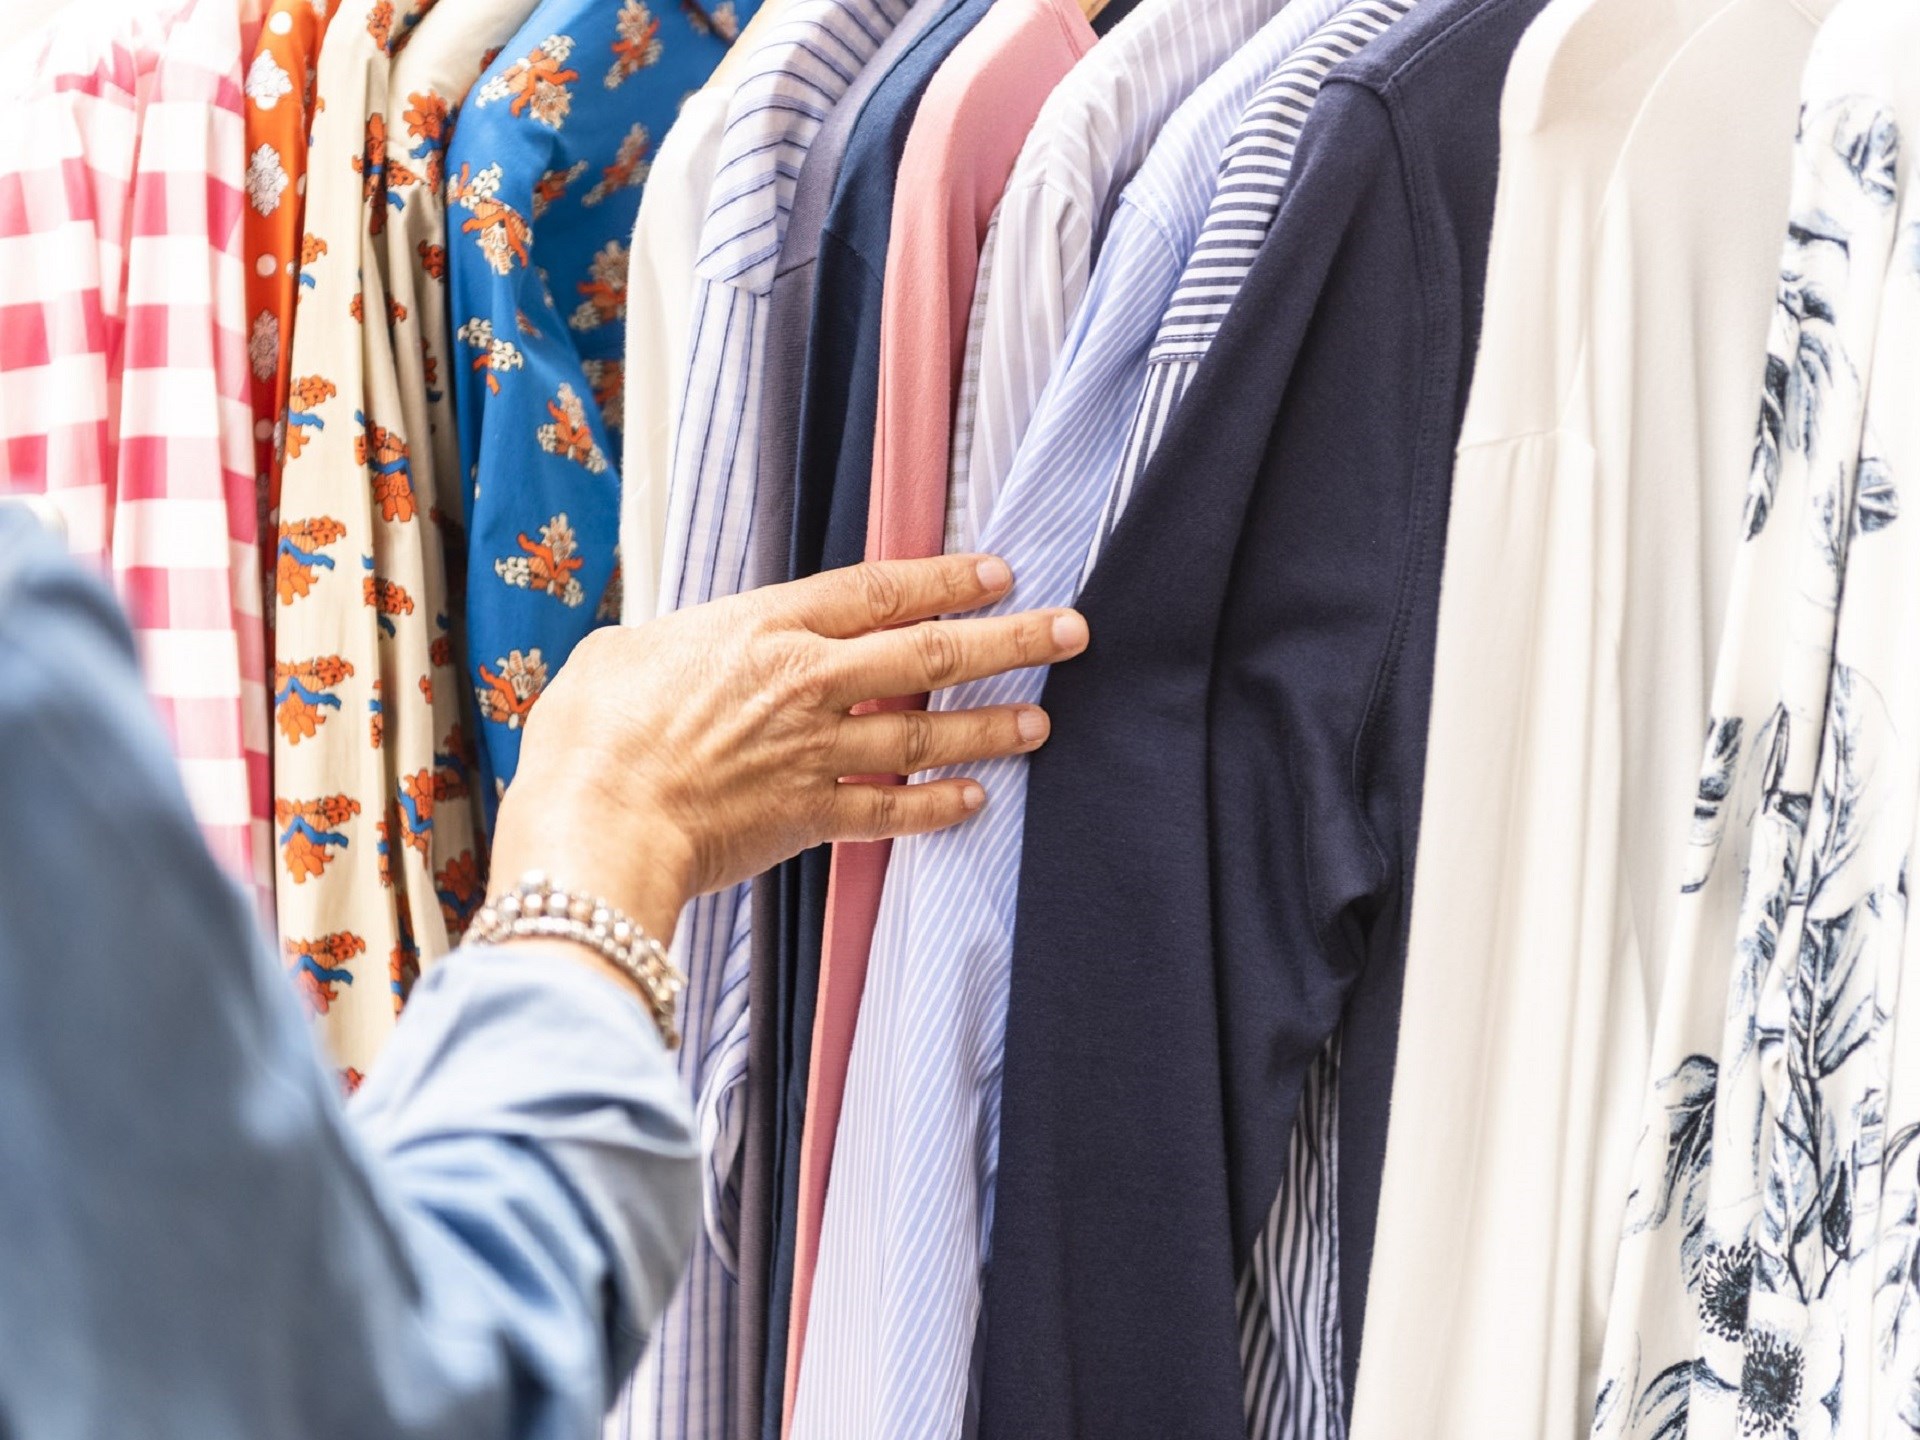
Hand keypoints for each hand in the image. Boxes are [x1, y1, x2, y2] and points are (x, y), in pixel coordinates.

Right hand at [488, 554, 1088, 950]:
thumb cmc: (592, 736)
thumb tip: (685, 654)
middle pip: (933, 653)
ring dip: (994, 725)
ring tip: (1041, 722)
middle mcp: (809, 683)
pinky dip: (938, 805)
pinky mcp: (813, 818)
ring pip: (931, 731)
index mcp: (765, 629)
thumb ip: (682, 647)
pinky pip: (895, 809)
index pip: (879, 592)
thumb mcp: (625, 654)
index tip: (999, 574)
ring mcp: (818, 752)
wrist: (597, 824)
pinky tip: (974, 800)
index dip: (946, 579)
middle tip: (1070, 633)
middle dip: (1011, 641)